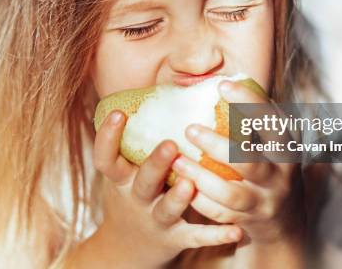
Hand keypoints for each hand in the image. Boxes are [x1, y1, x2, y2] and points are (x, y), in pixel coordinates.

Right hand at [92, 110, 243, 267]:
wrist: (127, 249)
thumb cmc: (134, 194)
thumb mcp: (124, 172)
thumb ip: (137, 142)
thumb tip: (154, 92)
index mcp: (122, 179)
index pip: (106, 159)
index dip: (108, 137)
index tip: (120, 113)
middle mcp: (136, 199)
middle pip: (143, 182)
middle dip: (155, 164)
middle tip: (170, 144)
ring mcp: (155, 219)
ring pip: (167, 209)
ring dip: (179, 197)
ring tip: (191, 183)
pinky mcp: (175, 239)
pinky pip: (196, 236)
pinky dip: (215, 235)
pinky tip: (235, 229)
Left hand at [171, 80, 304, 244]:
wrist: (284, 223)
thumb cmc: (270, 169)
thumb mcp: (273, 145)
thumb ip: (256, 121)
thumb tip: (226, 82)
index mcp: (286, 148)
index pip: (271, 122)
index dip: (249, 102)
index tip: (222, 86)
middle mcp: (280, 176)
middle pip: (248, 161)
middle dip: (216, 145)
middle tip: (189, 129)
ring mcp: (265, 202)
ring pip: (231, 193)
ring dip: (201, 176)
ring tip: (176, 161)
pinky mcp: (249, 222)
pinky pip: (221, 213)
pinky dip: (200, 200)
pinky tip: (182, 185)